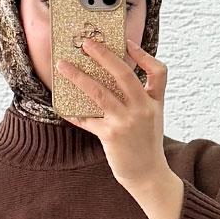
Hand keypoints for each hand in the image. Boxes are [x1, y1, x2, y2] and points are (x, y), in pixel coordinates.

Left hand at [55, 37, 183, 218]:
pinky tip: (62, 105)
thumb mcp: (153, 117)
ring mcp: (126, 122)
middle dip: (103, 55)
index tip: (126, 42)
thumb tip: (113, 76)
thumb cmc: (146, 144)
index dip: (143, 54)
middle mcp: (142, 109)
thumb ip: (141, 97)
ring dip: (78, 77)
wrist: (148, 175)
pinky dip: (73, 112)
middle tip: (87, 42)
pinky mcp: (110, 136)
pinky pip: (87, 119)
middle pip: (123, 74)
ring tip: (63, 66)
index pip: (158, 71)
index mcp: (154, 102)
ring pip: (99, 92)